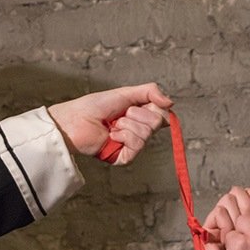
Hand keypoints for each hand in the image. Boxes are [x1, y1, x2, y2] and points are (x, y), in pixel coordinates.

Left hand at [48, 83, 171, 164]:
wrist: (77, 119)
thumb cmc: (96, 106)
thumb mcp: (126, 93)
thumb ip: (150, 92)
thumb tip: (171, 103)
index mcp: (140, 117)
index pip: (162, 114)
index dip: (153, 107)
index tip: (138, 104)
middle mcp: (139, 132)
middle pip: (156, 122)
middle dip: (138, 114)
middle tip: (121, 114)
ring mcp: (133, 146)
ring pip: (146, 134)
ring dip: (127, 124)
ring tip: (113, 125)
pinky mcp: (126, 158)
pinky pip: (136, 145)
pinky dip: (123, 136)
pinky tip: (111, 135)